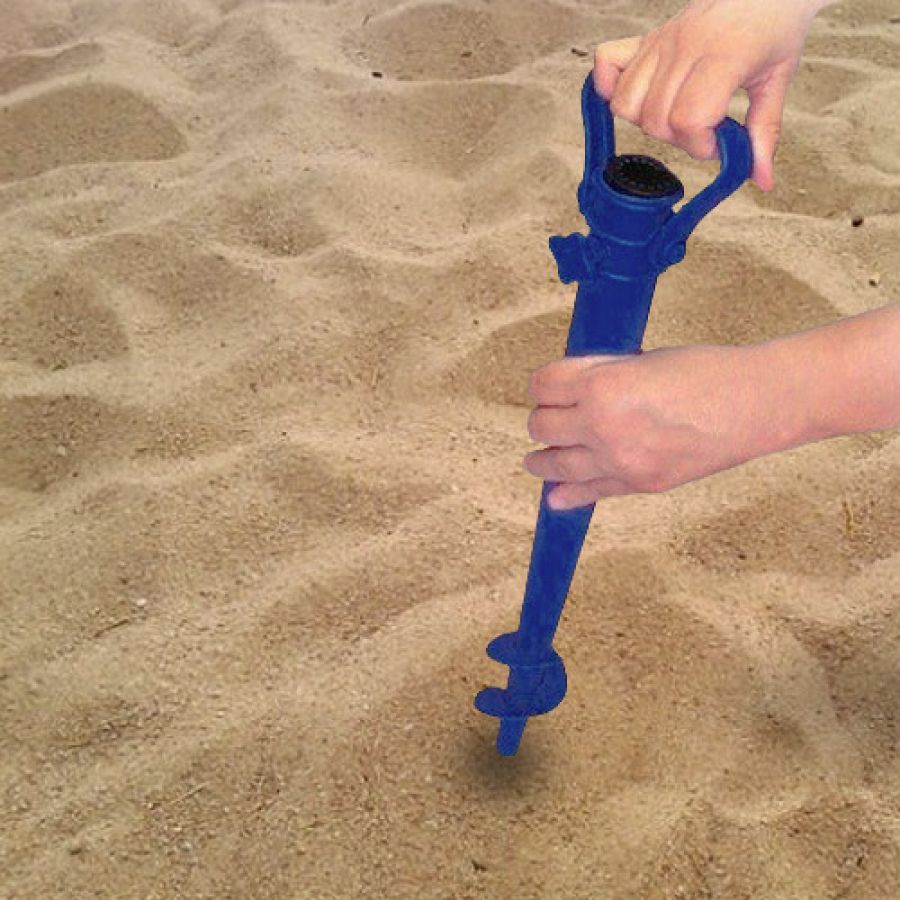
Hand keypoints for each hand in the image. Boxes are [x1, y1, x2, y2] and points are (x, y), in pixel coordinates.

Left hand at [524, 344, 798, 509]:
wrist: (755, 404)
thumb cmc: (706, 372)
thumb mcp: (641, 359)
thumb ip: (600, 373)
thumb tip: (569, 386)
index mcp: (603, 385)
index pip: (544, 385)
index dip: (541, 384)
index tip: (544, 385)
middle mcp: (603, 425)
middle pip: (542, 425)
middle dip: (543, 418)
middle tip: (550, 414)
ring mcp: (620, 461)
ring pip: (556, 464)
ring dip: (542, 459)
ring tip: (536, 459)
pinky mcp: (639, 484)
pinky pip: (590, 492)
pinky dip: (568, 494)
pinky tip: (556, 496)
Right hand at [594, 0, 830, 190]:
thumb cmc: (774, 25)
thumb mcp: (779, 79)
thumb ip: (766, 132)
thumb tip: (761, 180)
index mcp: (721, 57)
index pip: (687, 119)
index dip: (700, 144)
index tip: (719, 141)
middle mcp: (683, 46)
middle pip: (654, 118)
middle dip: (678, 138)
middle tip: (704, 128)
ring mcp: (660, 40)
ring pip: (626, 102)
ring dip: (647, 121)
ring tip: (675, 114)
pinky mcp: (646, 38)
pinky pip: (605, 63)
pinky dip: (609, 86)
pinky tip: (639, 96)